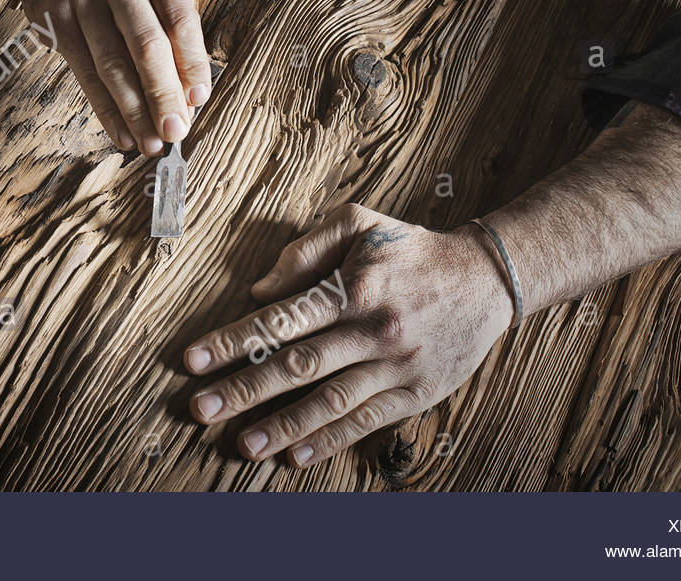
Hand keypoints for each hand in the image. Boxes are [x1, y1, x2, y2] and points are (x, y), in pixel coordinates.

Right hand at [1, 0, 210, 155]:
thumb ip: (170, 16)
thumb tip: (189, 90)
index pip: (179, 15)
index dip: (192, 62)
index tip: (199, 98)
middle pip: (145, 43)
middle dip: (164, 94)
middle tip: (176, 131)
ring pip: (111, 64)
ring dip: (134, 111)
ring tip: (151, 142)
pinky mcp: (50, 16)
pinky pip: (83, 73)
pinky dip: (104, 108)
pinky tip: (121, 132)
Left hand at [183, 204, 514, 467]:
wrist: (488, 277)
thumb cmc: (412, 248)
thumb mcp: (360, 223)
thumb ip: (306, 248)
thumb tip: (260, 289)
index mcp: (352, 286)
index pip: (281, 319)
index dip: (233, 341)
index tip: (193, 359)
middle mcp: (371, 330)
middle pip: (297, 366)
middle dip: (242, 389)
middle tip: (199, 409)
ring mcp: (394, 366)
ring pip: (329, 401)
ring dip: (281, 427)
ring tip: (241, 445)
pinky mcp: (415, 393)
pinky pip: (366, 422)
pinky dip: (329, 441)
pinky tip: (295, 457)